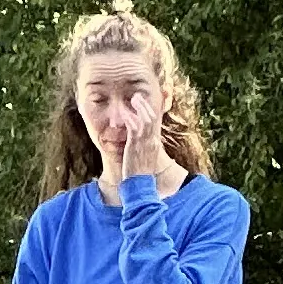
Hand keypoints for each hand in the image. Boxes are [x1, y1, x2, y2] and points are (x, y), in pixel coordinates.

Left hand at [105, 77, 164, 198]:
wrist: (140, 187)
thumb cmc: (140, 175)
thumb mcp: (144, 159)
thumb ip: (142, 148)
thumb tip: (138, 142)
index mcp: (155, 144)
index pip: (156, 123)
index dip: (154, 110)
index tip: (150, 101)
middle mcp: (152, 142)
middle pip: (152, 118)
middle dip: (145, 105)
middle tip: (137, 96)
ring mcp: (144, 143)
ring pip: (145, 120)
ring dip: (140, 107)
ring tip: (133, 98)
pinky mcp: (135, 146)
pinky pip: (134, 128)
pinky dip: (130, 118)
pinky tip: (126, 112)